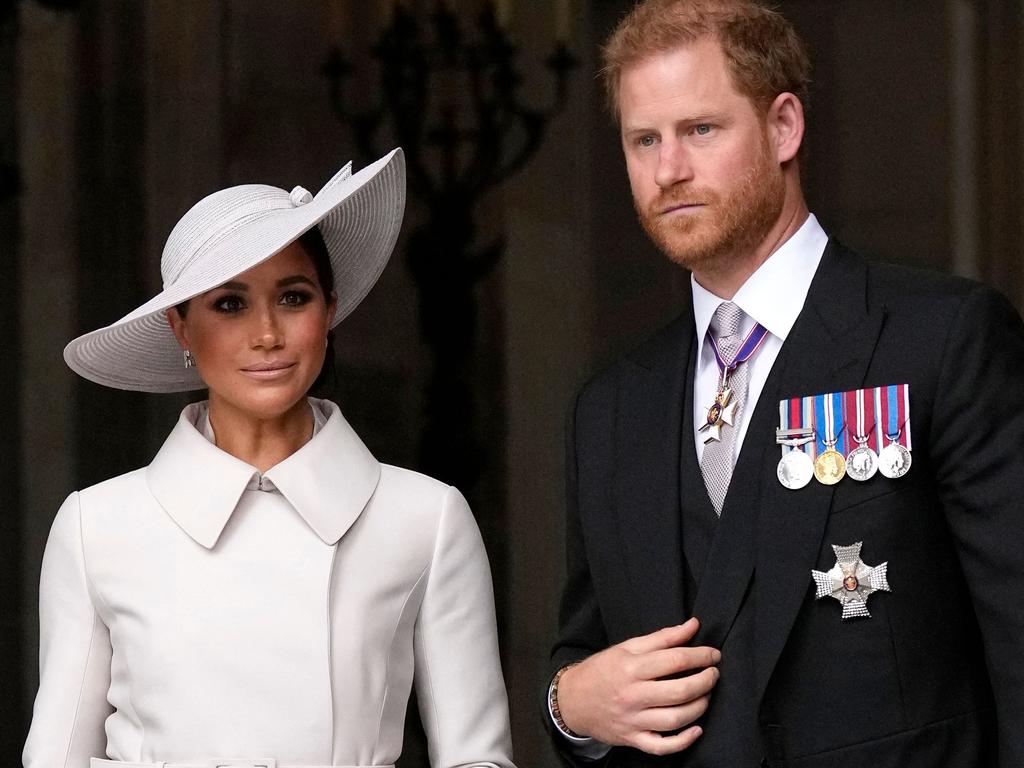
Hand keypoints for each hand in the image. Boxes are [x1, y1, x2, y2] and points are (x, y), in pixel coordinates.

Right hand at [557, 617, 719, 755]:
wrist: (573, 700)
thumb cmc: (603, 670)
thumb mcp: (628, 647)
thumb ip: (663, 637)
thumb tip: (693, 625)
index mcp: (631, 667)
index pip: (674, 660)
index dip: (700, 656)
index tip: (714, 654)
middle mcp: (632, 695)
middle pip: (679, 691)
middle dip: (705, 681)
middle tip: (714, 674)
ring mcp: (633, 720)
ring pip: (675, 719)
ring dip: (699, 707)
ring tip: (705, 695)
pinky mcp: (633, 739)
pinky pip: (662, 746)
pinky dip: (683, 741)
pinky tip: (696, 729)